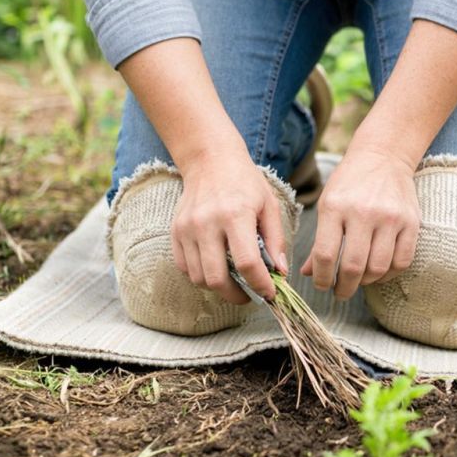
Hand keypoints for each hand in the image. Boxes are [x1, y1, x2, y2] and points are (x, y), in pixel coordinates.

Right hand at [171, 153, 288, 303]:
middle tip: (250, 295)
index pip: (246, 263)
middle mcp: (207, 223)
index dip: (260, 285)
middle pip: (217, 278)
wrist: (210, 160)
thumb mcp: (269, 205)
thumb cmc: (245, 182)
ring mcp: (187, 229)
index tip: (270, 293)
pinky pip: (184, 267)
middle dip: (237, 296)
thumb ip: (276, 240)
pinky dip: (200, 275)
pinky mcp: (175, 232)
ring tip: (235, 281)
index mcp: (235, 215)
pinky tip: (216, 268)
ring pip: (198, 278)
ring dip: (218, 287)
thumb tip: (280, 273)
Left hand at [300, 147, 419, 298]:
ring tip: (358, 281)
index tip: (322, 285)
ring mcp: (390, 217)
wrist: (383, 157)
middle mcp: (363, 212)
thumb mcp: (327, 204)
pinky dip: (389, 274)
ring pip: (378, 268)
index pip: (325, 255)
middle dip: (344, 288)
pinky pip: (402, 261)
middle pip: (353, 266)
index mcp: (335, 207)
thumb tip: (308, 274)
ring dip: (366, 282)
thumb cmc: (349, 183)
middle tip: (340, 293)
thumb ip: (319, 241)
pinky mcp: (411, 222)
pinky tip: (379, 272)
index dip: (322, 278)